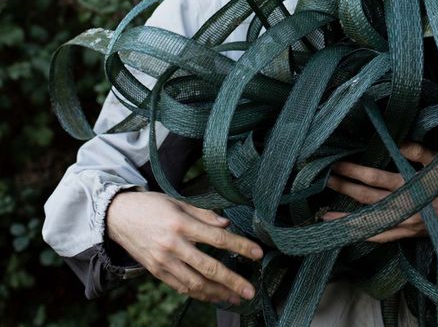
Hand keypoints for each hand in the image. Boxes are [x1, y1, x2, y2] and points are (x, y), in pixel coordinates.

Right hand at [106, 190, 262, 304]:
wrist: (118, 217)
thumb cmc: (151, 205)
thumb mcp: (178, 202)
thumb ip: (204, 214)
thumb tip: (226, 225)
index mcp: (182, 224)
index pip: (218, 238)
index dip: (240, 246)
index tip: (257, 253)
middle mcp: (174, 245)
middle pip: (209, 267)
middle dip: (232, 280)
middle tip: (250, 290)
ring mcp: (164, 262)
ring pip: (195, 283)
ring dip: (217, 293)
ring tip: (235, 298)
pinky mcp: (157, 272)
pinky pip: (181, 287)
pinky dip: (198, 294)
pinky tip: (212, 296)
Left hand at [323, 142, 437, 242]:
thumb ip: (417, 151)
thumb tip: (395, 141)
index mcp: (412, 190)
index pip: (376, 180)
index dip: (355, 172)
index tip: (338, 164)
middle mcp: (406, 210)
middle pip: (368, 200)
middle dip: (345, 189)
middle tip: (326, 181)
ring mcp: (406, 226)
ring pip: (371, 223)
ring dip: (347, 218)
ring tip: (324, 215)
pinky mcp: (408, 234)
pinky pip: (382, 238)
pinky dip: (364, 235)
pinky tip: (349, 232)